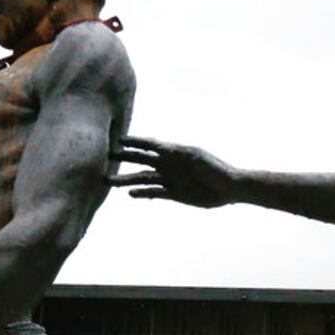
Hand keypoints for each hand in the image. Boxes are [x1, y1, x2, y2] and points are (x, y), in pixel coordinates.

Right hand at [111, 136, 236, 207]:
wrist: (229, 188)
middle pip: (141, 161)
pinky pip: (154, 193)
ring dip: (127, 180)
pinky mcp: (174, 194)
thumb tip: (160, 148)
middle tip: (105, 159)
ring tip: (109, 182)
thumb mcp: (196, 157)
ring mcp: (170, 179)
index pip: (149, 145)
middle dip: (124, 159)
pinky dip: (142, 193)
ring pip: (143, 179)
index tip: (117, 140)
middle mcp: (168, 164)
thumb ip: (177, 153)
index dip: (134, 142)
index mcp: (173, 152)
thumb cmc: (215, 168)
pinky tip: (130, 194)